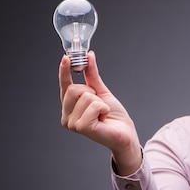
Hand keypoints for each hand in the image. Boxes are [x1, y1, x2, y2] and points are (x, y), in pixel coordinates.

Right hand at [58, 51, 141, 174]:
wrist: (125, 133)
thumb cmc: (113, 116)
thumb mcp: (101, 91)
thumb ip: (92, 75)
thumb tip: (88, 56)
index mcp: (69, 107)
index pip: (64, 86)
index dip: (64, 71)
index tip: (67, 57)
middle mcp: (67, 116)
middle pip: (74, 89)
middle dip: (92, 92)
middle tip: (99, 104)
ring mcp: (72, 123)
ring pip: (85, 96)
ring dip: (100, 102)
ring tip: (102, 113)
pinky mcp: (82, 127)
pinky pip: (93, 105)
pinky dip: (103, 108)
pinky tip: (104, 118)